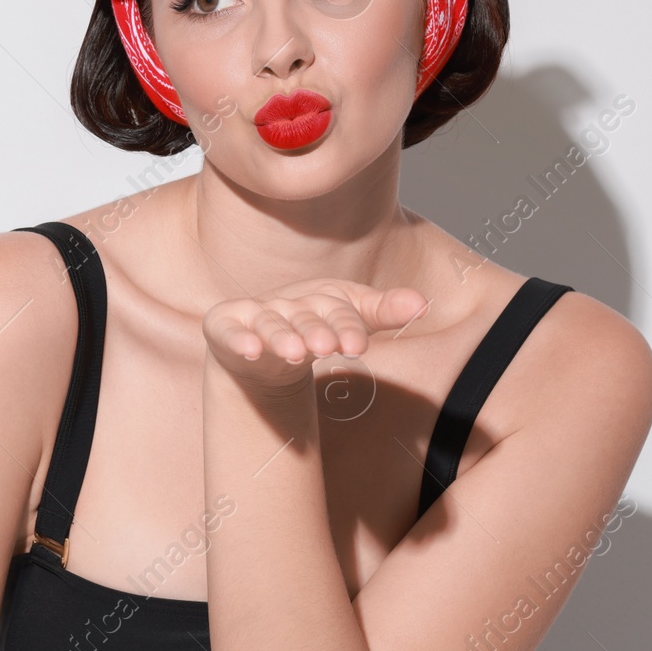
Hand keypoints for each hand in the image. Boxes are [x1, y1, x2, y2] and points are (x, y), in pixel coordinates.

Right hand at [203, 278, 427, 395]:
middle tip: (326, 346)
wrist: (260, 348)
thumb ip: (384, 312)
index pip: (338, 310)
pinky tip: (250, 350)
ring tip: (294, 352)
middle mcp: (289, 303)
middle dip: (315, 330)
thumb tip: (425, 303)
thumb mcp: (351, 319)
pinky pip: (230, 331)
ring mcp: (256, 314)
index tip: (358, 346)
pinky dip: (239, 339)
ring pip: (270, 324)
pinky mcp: (226, 325)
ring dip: (281, 336)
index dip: (347, 326)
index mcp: (321, 298)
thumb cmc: (312, 328)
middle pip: (304, 316)